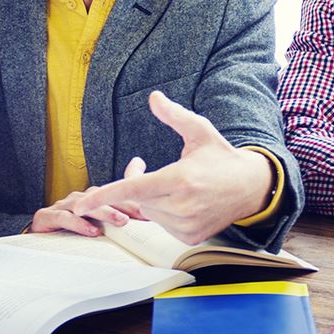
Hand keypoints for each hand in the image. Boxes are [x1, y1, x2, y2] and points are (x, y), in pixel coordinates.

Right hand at [31, 185, 141, 236]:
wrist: (36, 243)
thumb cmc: (69, 233)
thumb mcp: (97, 227)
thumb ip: (118, 217)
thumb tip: (146, 214)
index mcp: (90, 199)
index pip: (114, 197)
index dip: (132, 203)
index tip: (150, 213)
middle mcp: (78, 199)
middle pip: (102, 198)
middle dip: (123, 206)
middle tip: (140, 215)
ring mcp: (62, 206)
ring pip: (86, 205)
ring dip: (105, 212)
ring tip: (121, 221)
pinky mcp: (46, 217)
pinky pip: (64, 218)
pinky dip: (79, 224)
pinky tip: (92, 231)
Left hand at [62, 92, 274, 245]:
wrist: (252, 187)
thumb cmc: (221, 157)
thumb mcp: (200, 131)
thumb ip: (174, 116)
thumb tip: (154, 97)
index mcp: (180, 179)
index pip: (133, 189)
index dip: (104, 195)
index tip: (80, 204)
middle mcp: (182, 205)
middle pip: (138, 199)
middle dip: (137, 184)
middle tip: (142, 166)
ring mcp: (187, 224)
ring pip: (150, 213)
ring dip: (152, 200)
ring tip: (172, 186)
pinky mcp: (190, 236)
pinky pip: (162, 226)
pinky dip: (165, 213)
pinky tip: (183, 202)